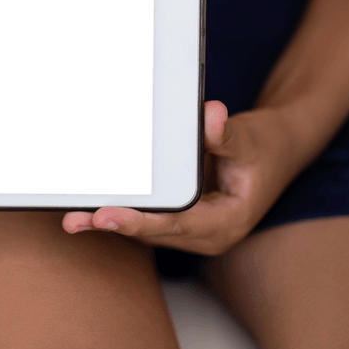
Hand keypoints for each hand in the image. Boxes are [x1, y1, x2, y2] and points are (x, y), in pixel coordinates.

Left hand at [62, 101, 302, 254]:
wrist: (277, 151)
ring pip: (146, 229)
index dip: (139, 221)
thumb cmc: (264, 146)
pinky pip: (148, 217)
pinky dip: (121, 210)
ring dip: (109, 221)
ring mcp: (193, 229)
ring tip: (70, 216)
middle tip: (74, 219)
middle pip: (154, 232)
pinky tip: (88, 205)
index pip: (177, 224)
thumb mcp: (249, 138)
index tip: (106, 216)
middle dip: (114, 224)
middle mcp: (207, 234)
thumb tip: (209, 114)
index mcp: (227, 222)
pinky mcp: (181, 219)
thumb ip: (225, 134)